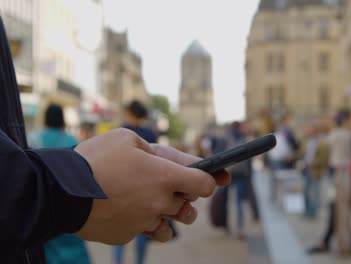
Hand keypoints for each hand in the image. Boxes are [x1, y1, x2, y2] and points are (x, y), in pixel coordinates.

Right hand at [74, 128, 229, 243]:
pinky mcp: (127, 235)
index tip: (208, 179)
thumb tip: (172, 162)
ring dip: (166, 217)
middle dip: (182, 199)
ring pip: (169, 227)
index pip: (204, 185)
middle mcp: (159, 202)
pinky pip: (143, 232)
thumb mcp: (127, 139)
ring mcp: (144, 222)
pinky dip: (140, 224)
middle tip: (167, 188)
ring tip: (149, 204)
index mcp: (164, 176)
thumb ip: (157, 150)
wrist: (59, 190)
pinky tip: (126, 212)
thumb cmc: (95, 159)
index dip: (209, 181)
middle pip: (188, 209)